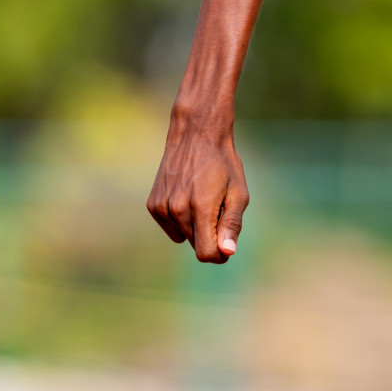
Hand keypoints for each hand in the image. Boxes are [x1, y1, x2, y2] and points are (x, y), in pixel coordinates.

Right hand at [147, 114, 248, 263]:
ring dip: (196, 226)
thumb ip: (232, 224)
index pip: (205, 252)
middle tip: (219, 208)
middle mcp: (176, 210)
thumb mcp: (238, 192)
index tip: (227, 244)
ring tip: (203, 199)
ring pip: (183, 236)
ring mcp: (161, 208)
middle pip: (196, 244)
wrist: (196, 136)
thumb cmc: (223, 164)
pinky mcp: (153, 205)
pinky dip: (181, 219)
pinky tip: (188, 196)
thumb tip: (227, 253)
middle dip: (210, 235)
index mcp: (200, 207)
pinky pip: (171, 227)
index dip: (219, 254)